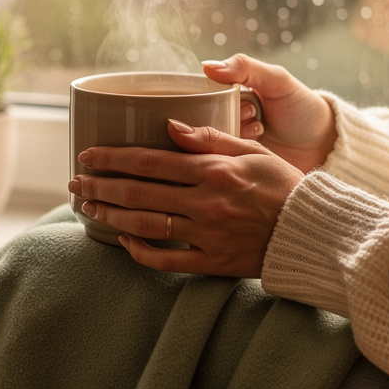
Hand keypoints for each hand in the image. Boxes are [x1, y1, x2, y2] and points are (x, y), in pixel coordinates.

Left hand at [68, 120, 303, 277]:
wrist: (313, 232)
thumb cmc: (283, 187)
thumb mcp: (252, 152)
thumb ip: (209, 139)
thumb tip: (169, 125)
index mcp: (213, 171)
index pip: (149, 161)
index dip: (112, 158)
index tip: (86, 155)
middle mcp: (205, 202)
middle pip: (138, 193)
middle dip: (100, 186)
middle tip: (75, 182)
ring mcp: (206, 234)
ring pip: (145, 226)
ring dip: (111, 216)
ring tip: (88, 207)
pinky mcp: (212, 262)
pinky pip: (166, 260)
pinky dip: (141, 253)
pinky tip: (124, 242)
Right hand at [203, 54, 336, 172]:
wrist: (321, 146)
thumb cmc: (301, 107)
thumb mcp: (277, 80)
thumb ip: (244, 67)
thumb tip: (206, 66)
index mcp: (229, 93)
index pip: (199, 93)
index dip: (209, 97)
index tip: (233, 97)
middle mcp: (224, 116)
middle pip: (201, 117)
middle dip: (224, 115)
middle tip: (251, 112)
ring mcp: (228, 139)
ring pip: (209, 138)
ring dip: (233, 132)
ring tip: (259, 128)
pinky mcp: (233, 162)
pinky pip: (219, 158)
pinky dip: (234, 151)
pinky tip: (257, 144)